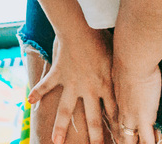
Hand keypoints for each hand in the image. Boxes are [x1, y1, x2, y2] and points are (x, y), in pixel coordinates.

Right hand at [27, 28, 116, 143]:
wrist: (81, 29)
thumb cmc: (102, 40)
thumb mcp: (117, 58)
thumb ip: (120, 73)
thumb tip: (132, 79)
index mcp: (105, 86)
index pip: (114, 112)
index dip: (119, 127)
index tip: (121, 139)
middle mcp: (88, 89)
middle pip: (92, 118)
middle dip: (95, 136)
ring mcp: (72, 83)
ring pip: (66, 110)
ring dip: (61, 127)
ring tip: (57, 142)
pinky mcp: (58, 74)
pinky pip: (46, 85)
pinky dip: (37, 93)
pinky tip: (29, 103)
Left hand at [113, 64, 161, 142]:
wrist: (132, 59)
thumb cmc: (126, 58)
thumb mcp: (119, 68)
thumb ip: (122, 74)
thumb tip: (122, 69)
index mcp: (114, 98)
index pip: (114, 117)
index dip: (117, 126)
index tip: (119, 131)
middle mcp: (121, 109)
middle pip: (120, 130)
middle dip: (122, 140)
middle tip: (125, 143)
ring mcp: (132, 115)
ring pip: (130, 138)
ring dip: (133, 143)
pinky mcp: (144, 117)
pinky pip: (147, 139)